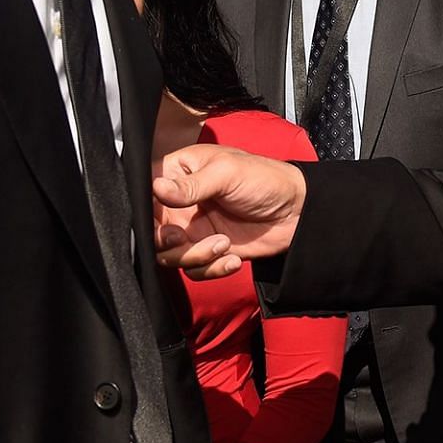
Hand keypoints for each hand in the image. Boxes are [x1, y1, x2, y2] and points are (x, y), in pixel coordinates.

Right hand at [152, 143, 305, 278]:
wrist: (297, 211)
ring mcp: (192, 229)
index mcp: (178, 172)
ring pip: (169, 255)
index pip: (145, 191)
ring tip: (222, 245)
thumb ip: (192, 185)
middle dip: (164, 241)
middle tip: (181, 239)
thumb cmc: (263, 178)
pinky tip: (232, 259)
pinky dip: (211, 269)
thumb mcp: (227, 173)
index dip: (145, 210)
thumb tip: (156, 188)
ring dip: (193, 257)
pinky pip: (193, 269)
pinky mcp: (207, 251)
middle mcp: (179, 202)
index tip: (160, 220)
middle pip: (151, 230)